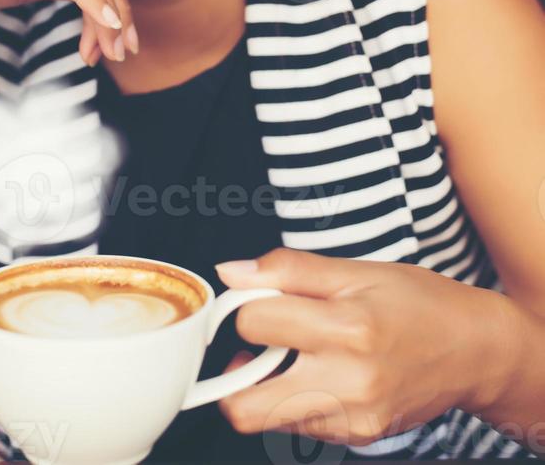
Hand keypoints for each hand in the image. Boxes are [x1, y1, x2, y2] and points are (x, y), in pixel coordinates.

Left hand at [215, 248, 508, 446]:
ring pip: (266, 419)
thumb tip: (231, 272)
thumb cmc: (418, 302)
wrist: (474, 350)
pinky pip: (298, 426)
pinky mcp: (358, 436)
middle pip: (243, 404)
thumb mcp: (357, 270)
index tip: (256, 297)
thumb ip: (289, 270)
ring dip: (262, 386)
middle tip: (257, 342)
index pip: (254, 322)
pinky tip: (318, 372)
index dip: (246, 304)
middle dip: (235, 368)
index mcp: (348, 328)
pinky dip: (293, 399)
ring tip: (290, 353)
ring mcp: (353, 418)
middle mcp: (349, 382)